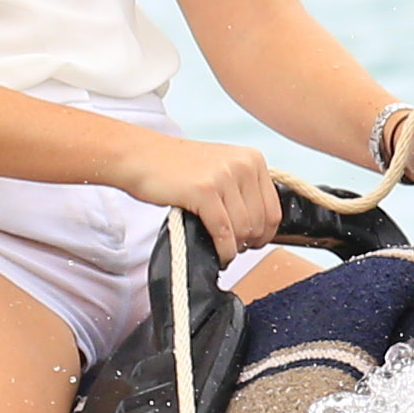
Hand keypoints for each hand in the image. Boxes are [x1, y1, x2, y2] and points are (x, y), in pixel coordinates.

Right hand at [118, 132, 282, 262]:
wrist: (139, 157)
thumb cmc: (176, 168)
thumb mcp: (220, 168)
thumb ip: (242, 188)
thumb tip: (261, 225)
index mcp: (253, 158)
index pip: (274, 209)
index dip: (265, 234)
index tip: (253, 243)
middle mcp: (244, 164)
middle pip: (261, 222)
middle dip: (249, 242)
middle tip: (232, 248)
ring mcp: (225, 176)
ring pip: (244, 229)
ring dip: (234, 248)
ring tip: (222, 250)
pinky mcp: (204, 191)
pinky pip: (224, 232)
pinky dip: (223, 250)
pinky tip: (217, 255)